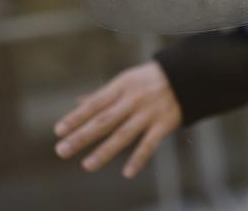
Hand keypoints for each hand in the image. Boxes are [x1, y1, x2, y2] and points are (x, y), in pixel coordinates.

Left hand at [53, 61, 182, 178]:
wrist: (188, 74)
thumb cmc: (151, 79)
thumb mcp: (127, 80)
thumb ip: (104, 94)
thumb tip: (78, 103)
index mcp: (122, 86)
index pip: (95, 104)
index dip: (76, 117)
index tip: (58, 131)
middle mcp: (133, 100)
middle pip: (104, 121)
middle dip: (82, 136)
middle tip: (62, 150)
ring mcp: (149, 113)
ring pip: (123, 134)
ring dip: (104, 151)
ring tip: (87, 165)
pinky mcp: (165, 124)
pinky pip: (150, 143)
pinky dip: (139, 158)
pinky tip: (127, 173)